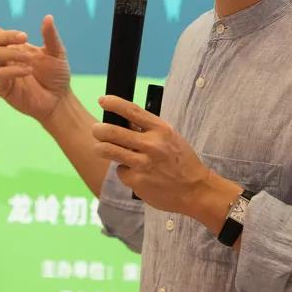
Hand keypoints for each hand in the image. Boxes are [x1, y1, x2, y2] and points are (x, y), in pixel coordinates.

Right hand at [0, 6, 70, 123]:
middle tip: (25, 37)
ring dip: (11, 53)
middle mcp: (6, 59)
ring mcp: (2, 74)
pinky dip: (13, 70)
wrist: (59, 99)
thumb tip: (47, 17)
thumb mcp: (57, 52)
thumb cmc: (57, 75)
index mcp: (15, 48)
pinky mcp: (3, 89)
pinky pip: (0, 75)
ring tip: (30, 60)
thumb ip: (50, 36)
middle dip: (7, 36)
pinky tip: (28, 70)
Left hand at [92, 95, 213, 214]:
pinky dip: (124, 171)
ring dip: (100, 148)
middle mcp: (151, 145)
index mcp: (161, 129)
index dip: (114, 103)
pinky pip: (120, 170)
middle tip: (96, 129)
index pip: (132, 111)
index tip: (102, 100)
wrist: (195, 190)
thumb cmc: (182, 162)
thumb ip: (148, 130)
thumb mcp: (170, 138)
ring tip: (100, 148)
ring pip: (108, 150)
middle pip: (112, 131)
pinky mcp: (137, 181)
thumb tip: (124, 121)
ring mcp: (143, 163)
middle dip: (99, 129)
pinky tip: (135, 173)